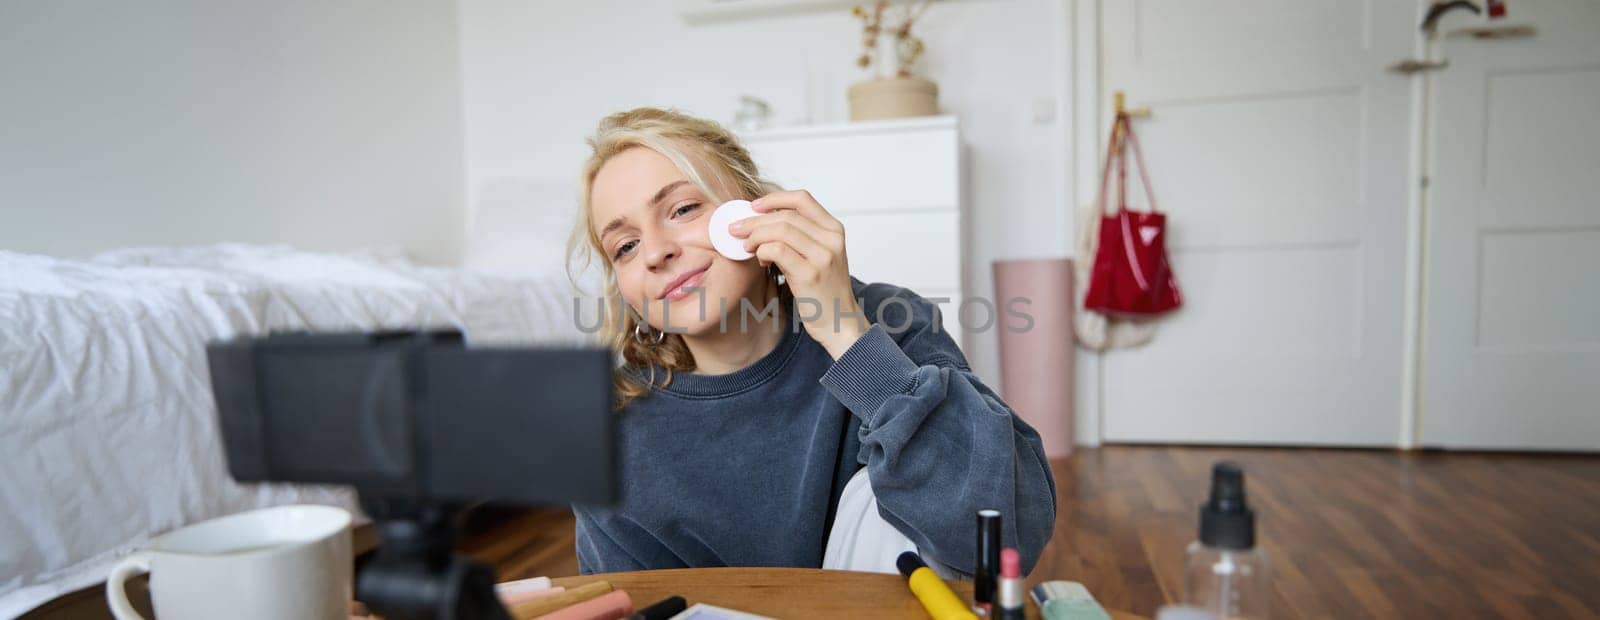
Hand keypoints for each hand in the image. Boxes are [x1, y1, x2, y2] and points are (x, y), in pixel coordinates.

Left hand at [730, 190, 867, 358]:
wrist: (838, 321)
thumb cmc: (823, 290)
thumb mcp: (819, 255)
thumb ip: (800, 236)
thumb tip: (763, 219)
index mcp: (834, 229)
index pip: (802, 199)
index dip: (774, 199)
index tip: (754, 206)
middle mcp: (832, 239)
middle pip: (786, 215)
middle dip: (755, 220)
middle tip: (736, 229)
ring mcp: (823, 256)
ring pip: (780, 230)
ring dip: (755, 236)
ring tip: (747, 246)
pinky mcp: (810, 274)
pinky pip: (777, 250)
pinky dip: (762, 251)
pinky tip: (760, 260)